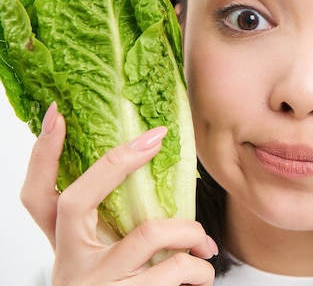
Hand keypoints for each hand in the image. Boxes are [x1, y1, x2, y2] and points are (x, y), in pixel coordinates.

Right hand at [21, 102, 216, 285]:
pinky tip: (201, 274)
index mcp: (64, 249)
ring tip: (205, 246)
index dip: (41, 155)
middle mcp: (70, 265)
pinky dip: (200, 268)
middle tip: (155, 139)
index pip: (36, 197)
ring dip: (191, 232)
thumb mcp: (105, 261)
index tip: (57, 114)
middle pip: (77, 200)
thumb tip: (151, 176)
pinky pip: (176, 270)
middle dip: (119, 162)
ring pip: (150, 233)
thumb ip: (114, 228)